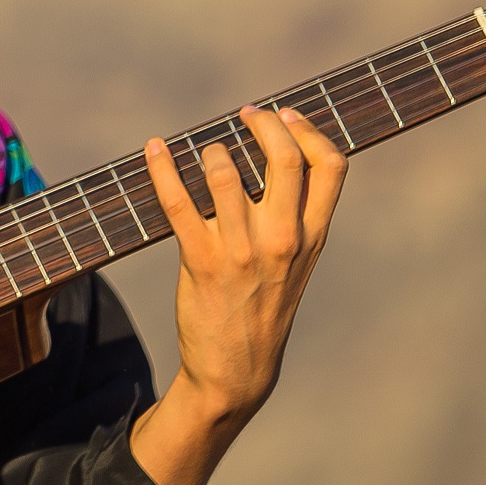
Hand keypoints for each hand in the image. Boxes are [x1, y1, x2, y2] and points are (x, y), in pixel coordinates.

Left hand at [145, 105, 347, 430]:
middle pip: (284, 158)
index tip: (288, 115)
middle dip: (263, 124)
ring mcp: (241, 251)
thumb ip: (296, 216)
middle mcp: (282, 240)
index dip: (310, 130)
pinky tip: (154, 149)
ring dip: (213, 150)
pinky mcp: (201, 262)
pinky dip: (162, 169)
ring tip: (207, 151)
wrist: (238, 370)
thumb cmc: (265, 306)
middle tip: (245, 115)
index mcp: (312, 237)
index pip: (331, 166)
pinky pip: (177, 202)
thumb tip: (275, 155)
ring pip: (226, 173)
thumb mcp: (297, 263)